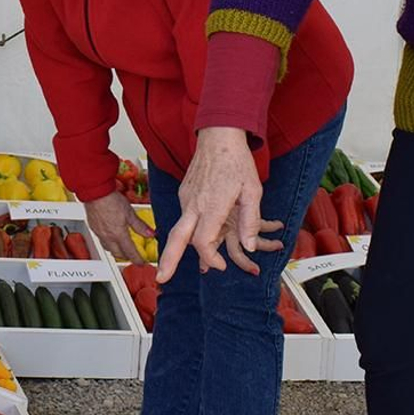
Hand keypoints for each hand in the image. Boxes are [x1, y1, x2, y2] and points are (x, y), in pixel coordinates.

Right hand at [83, 191, 152, 263]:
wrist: (96, 193)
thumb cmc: (111, 200)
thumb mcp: (130, 213)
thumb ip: (140, 226)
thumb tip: (150, 234)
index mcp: (118, 234)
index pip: (130, 252)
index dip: (138, 260)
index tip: (142, 263)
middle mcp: (108, 237)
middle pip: (118, 254)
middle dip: (127, 257)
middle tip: (133, 257)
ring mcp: (99, 233)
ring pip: (108, 249)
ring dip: (116, 251)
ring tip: (122, 249)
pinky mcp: (94, 228)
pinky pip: (102, 241)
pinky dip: (108, 243)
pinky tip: (111, 237)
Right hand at [158, 127, 283, 281]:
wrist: (218, 136)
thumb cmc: (237, 162)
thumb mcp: (253, 191)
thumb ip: (251, 221)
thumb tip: (250, 246)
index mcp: (211, 206)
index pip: (203, 242)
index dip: (210, 259)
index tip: (221, 266)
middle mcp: (193, 204)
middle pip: (176, 238)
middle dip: (168, 260)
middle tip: (160, 278)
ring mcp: (186, 198)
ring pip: (179, 229)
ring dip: (176, 248)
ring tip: (170, 267)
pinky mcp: (185, 193)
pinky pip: (185, 217)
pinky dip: (187, 231)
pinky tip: (194, 237)